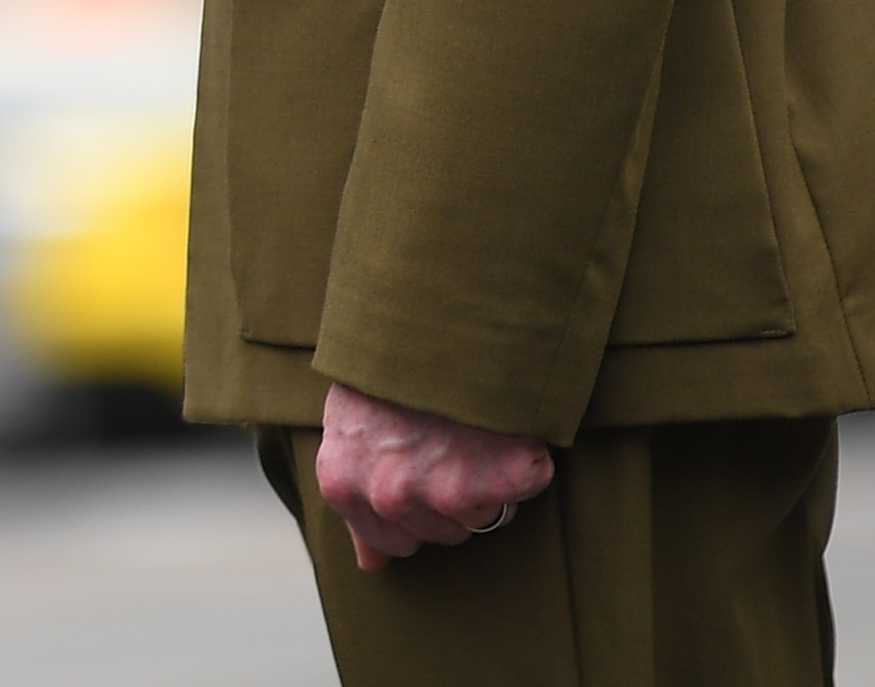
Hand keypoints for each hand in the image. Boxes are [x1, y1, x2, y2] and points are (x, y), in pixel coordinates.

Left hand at [313, 382, 553, 571]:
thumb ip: (358, 500)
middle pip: (444, 533)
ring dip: (489, 478)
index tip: (425, 466)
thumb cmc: (387, 366)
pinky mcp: (502, 475)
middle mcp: (392, 496)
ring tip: (471, 426)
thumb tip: (371, 565)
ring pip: (486, 515)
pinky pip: (529, 483)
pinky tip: (501, 421)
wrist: (429, 308)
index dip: (418, 506)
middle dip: (453, 494)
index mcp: (345, 485)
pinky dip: (527, 455)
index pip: (395, 543)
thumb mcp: (351, 426)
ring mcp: (448, 489)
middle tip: (449, 438)